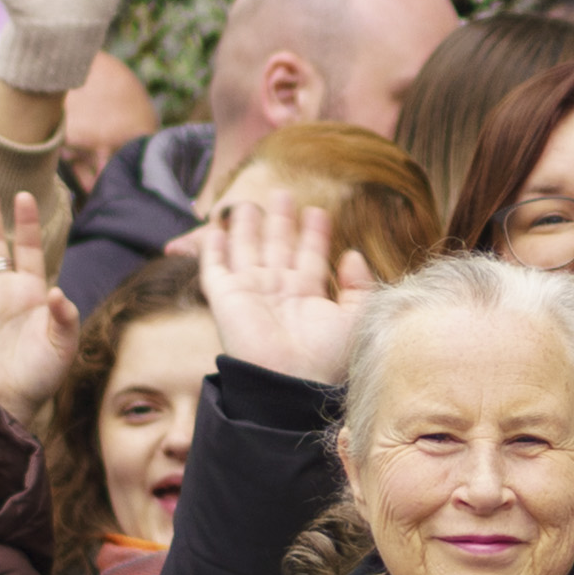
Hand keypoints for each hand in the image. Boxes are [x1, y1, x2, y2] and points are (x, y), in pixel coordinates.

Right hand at [193, 177, 378, 392]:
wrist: (293, 381)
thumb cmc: (329, 358)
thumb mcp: (357, 317)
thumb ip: (360, 285)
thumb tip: (353, 255)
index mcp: (309, 298)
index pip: (310, 256)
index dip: (314, 234)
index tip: (319, 212)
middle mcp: (279, 293)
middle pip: (277, 247)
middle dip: (280, 221)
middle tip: (283, 193)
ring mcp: (251, 294)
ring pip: (247, 251)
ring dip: (247, 227)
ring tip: (248, 204)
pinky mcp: (225, 299)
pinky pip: (215, 268)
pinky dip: (213, 249)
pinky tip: (216, 230)